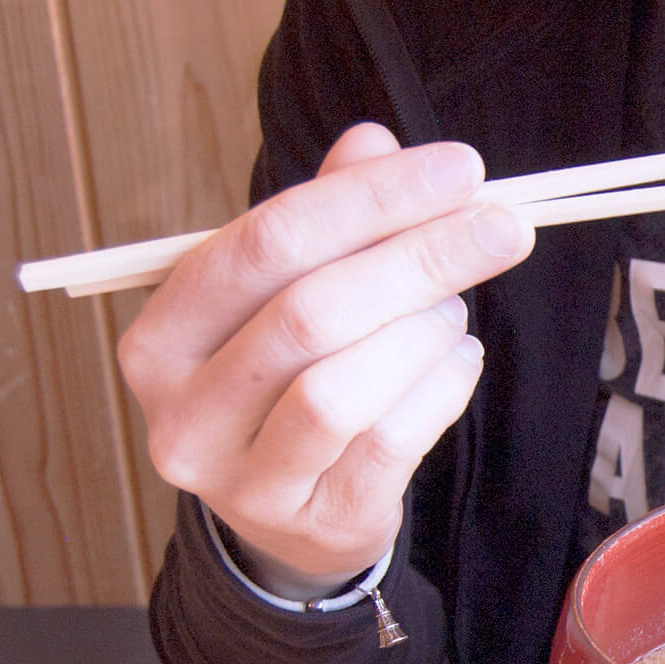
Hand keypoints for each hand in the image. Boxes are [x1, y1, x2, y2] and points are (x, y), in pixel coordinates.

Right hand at [117, 124, 533, 597]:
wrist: (293, 520)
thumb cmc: (288, 383)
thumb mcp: (290, 294)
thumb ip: (327, 217)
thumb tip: (374, 142)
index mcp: (163, 336)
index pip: (263, 242)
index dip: (369, 198)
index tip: (459, 169)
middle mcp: (184, 413)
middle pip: (310, 312)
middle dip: (420, 258)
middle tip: (502, 227)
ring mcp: (244, 480)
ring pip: (342, 387)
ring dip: (424, 332)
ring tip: (453, 310)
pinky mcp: (318, 521)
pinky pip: (391, 442)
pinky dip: (442, 388)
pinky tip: (459, 359)